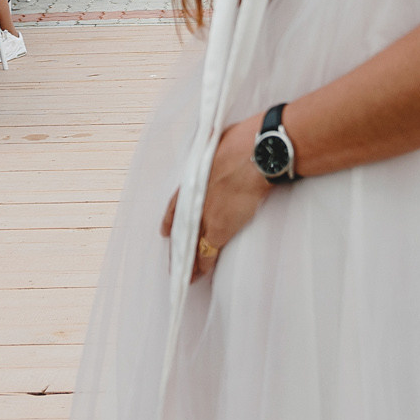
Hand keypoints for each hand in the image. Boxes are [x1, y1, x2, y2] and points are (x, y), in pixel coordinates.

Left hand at [160, 112, 275, 282]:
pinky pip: (208, 253)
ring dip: (188, 262)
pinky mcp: (220, 229)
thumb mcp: (218, 144)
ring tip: (185, 276)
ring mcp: (205, 216)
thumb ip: (215, 154)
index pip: (175, 205)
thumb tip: (221, 147)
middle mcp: (194, 200)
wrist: (255, 155)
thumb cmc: (243, 142)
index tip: (165, 232)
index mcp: (192, 180)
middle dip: (177, 248)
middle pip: (181, 230)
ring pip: (191, 245)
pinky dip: (203, 266)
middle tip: (173, 263)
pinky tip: (199, 276)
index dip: (169, 220)